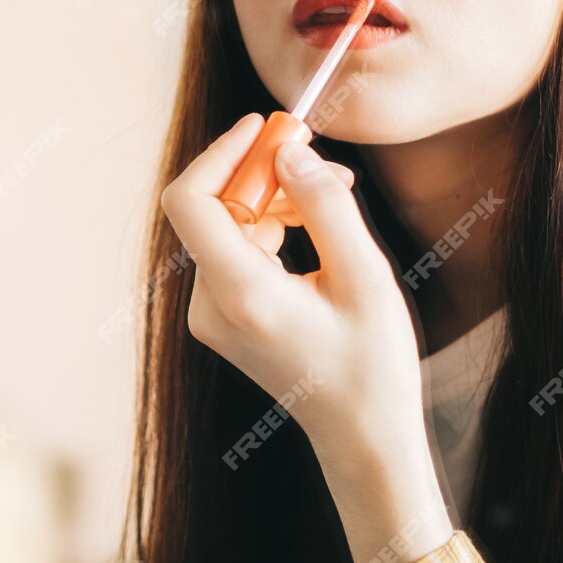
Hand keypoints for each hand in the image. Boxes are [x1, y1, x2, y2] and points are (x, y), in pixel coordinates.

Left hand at [159, 113, 452, 562]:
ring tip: (335, 197)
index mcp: (240, 295)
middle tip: (318, 156)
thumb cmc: (371, 363)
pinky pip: (234, 252)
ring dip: (275, 202)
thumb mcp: (364, 276)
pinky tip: (317, 231)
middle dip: (263, 174)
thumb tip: (290, 151)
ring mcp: (211, 316)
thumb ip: (325, 205)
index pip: (190, 201)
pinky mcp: (222, 319)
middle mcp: (210, 306)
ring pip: (227, 228)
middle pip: (212, 209)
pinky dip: (270, 230)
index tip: (265, 127)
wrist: (362, 435)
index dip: (222, 152)